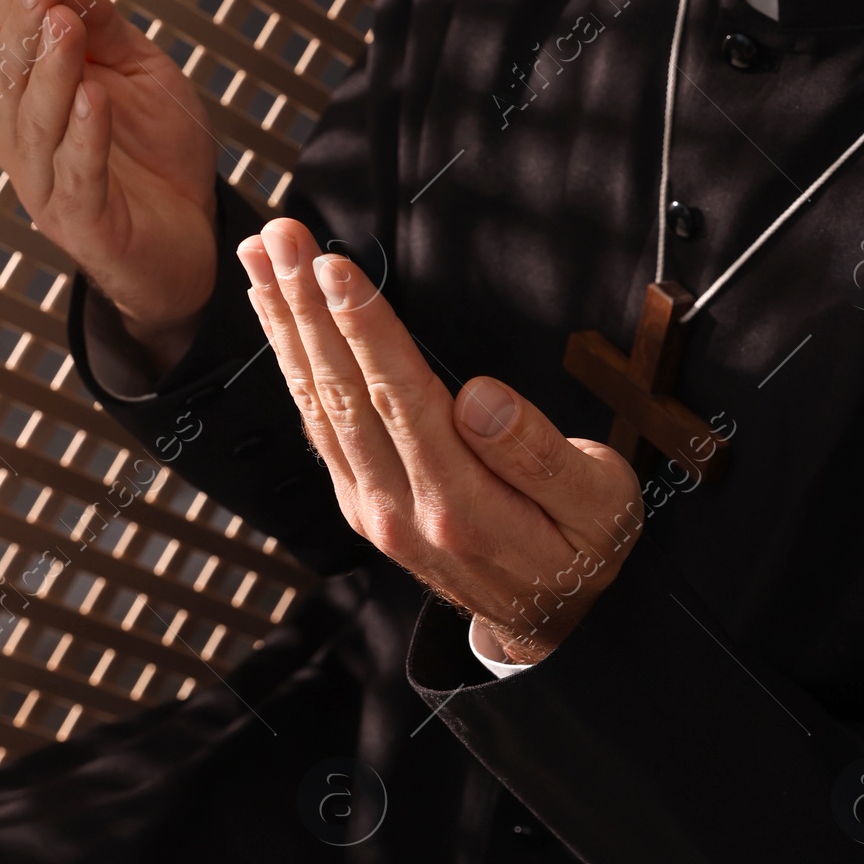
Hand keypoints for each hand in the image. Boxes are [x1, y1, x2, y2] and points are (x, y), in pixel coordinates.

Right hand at [0, 0, 217, 360]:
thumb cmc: (159, 157)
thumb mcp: (140, 75)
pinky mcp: (84, 223)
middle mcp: (30, 142)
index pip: (15, 44)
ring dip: (53, 71)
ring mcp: (50, 185)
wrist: (192, 240)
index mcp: (35, 103)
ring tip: (63, 25)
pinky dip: (85, 135)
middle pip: (17, 78)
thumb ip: (105, 31)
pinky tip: (94, 97)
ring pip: (41, 122)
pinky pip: (80, 175)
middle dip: (26, 25)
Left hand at [239, 219, 644, 662]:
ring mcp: (373, 511)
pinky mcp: (361, 504)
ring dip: (286, 327)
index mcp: (462, 504)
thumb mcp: (598, 502)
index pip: (402, 398)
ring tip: (264, 260)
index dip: (364, 329)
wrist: (554, 625)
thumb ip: (539, 454)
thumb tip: (480, 398)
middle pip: (343, 393)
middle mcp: (402, 511)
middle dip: (306, 308)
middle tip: (282, 238)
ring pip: (319, 406)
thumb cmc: (584, 546)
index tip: (335, 268)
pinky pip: (318, 425)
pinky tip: (280, 322)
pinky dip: (293, 366)